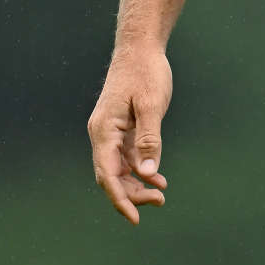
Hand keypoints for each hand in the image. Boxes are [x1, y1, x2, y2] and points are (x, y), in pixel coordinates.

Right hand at [88, 48, 172, 223]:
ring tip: (161, 194)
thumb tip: (148, 174)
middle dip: (132, 194)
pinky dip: (141, 170)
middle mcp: (103, 134)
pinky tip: (158, 179)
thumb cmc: (145, 72)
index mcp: (104, 129)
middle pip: (111, 176)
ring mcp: (111, 132)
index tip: (135, 217)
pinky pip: (127, 157)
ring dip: (137, 184)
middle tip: (160, 200)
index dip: (120, 198)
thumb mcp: (152, 104)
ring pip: (119, 169)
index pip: (107, 174)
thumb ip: (150, 139)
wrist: (140, 48)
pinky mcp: (121, 129)